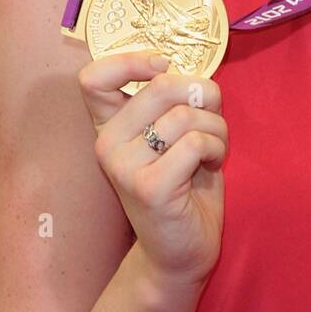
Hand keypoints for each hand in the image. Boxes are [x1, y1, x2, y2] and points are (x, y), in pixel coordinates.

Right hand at [77, 49, 226, 285]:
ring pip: (186, 115)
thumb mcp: (176, 134)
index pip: (94, 78)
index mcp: (110, 126)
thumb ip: (178, 102)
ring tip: (213, 152)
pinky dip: (217, 149)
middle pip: (161, 85)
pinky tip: (211, 166)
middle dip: (203, 97)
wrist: (182, 251)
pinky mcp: (149, 187)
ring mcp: (124, 166)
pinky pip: (196, 143)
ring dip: (216, 129)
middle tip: (210, 122)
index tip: (163, 66)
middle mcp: (107, 144)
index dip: (132, 60)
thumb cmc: (186, 186)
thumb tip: (198, 81)